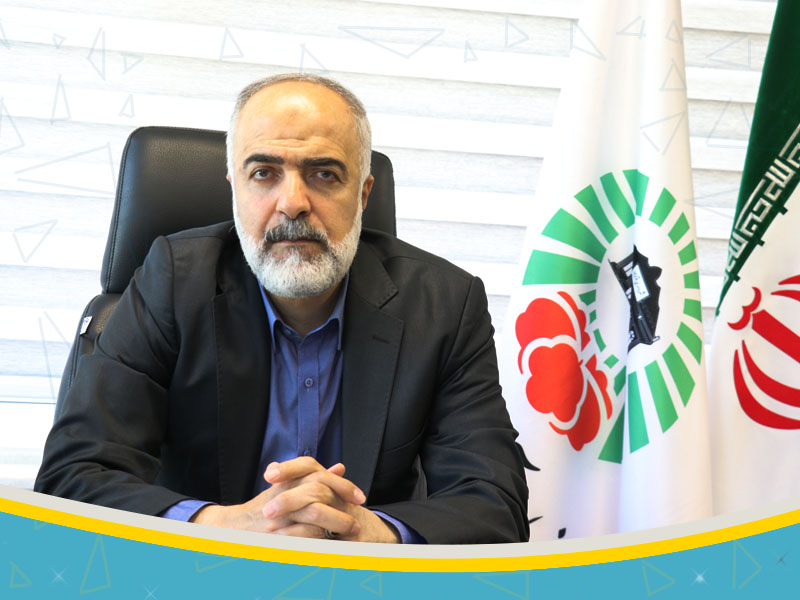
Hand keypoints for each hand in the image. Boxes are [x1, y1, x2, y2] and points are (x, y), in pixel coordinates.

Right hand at [191, 457, 399, 542]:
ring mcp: (278, 518)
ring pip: (314, 519)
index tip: (360, 497)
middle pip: (319, 495)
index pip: (319, 476)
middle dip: (342, 510)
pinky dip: (321, 543)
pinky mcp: (276, 538)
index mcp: (287, 482)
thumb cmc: (264, 509)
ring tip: (349, 535)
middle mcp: (282, 497)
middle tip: (356, 522)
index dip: (343, 486)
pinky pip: (304, 540)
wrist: (232, 529)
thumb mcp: (287, 488)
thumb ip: (313, 477)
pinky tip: (331, 546)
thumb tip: (340, 467)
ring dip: (335, 527)